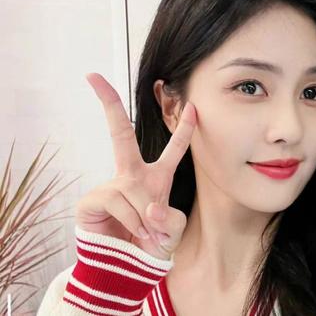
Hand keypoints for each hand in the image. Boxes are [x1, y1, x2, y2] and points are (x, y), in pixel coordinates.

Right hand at [75, 73, 196, 259]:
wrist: (126, 268)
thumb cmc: (150, 243)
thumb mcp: (171, 230)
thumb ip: (169, 218)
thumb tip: (149, 205)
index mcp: (156, 178)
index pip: (174, 149)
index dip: (185, 128)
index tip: (192, 104)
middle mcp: (132, 175)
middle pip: (121, 133)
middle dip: (110, 104)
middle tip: (95, 76)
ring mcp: (111, 185)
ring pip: (134, 189)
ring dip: (146, 217)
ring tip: (147, 234)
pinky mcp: (93, 200)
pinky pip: (119, 202)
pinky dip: (133, 221)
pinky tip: (132, 232)